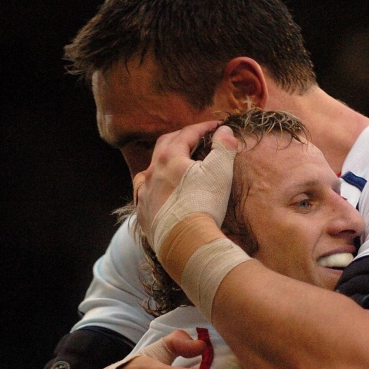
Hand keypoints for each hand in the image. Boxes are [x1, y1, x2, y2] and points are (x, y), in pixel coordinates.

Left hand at [134, 122, 237, 240]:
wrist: (185, 241)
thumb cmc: (204, 204)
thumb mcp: (220, 172)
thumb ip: (223, 147)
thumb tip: (225, 130)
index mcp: (170, 157)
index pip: (187, 134)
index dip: (203, 128)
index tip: (216, 126)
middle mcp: (152, 171)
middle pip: (165, 145)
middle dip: (181, 138)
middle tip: (196, 138)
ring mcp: (144, 192)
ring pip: (150, 169)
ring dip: (163, 162)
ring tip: (174, 163)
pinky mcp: (143, 212)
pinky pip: (145, 192)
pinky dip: (155, 186)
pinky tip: (159, 191)